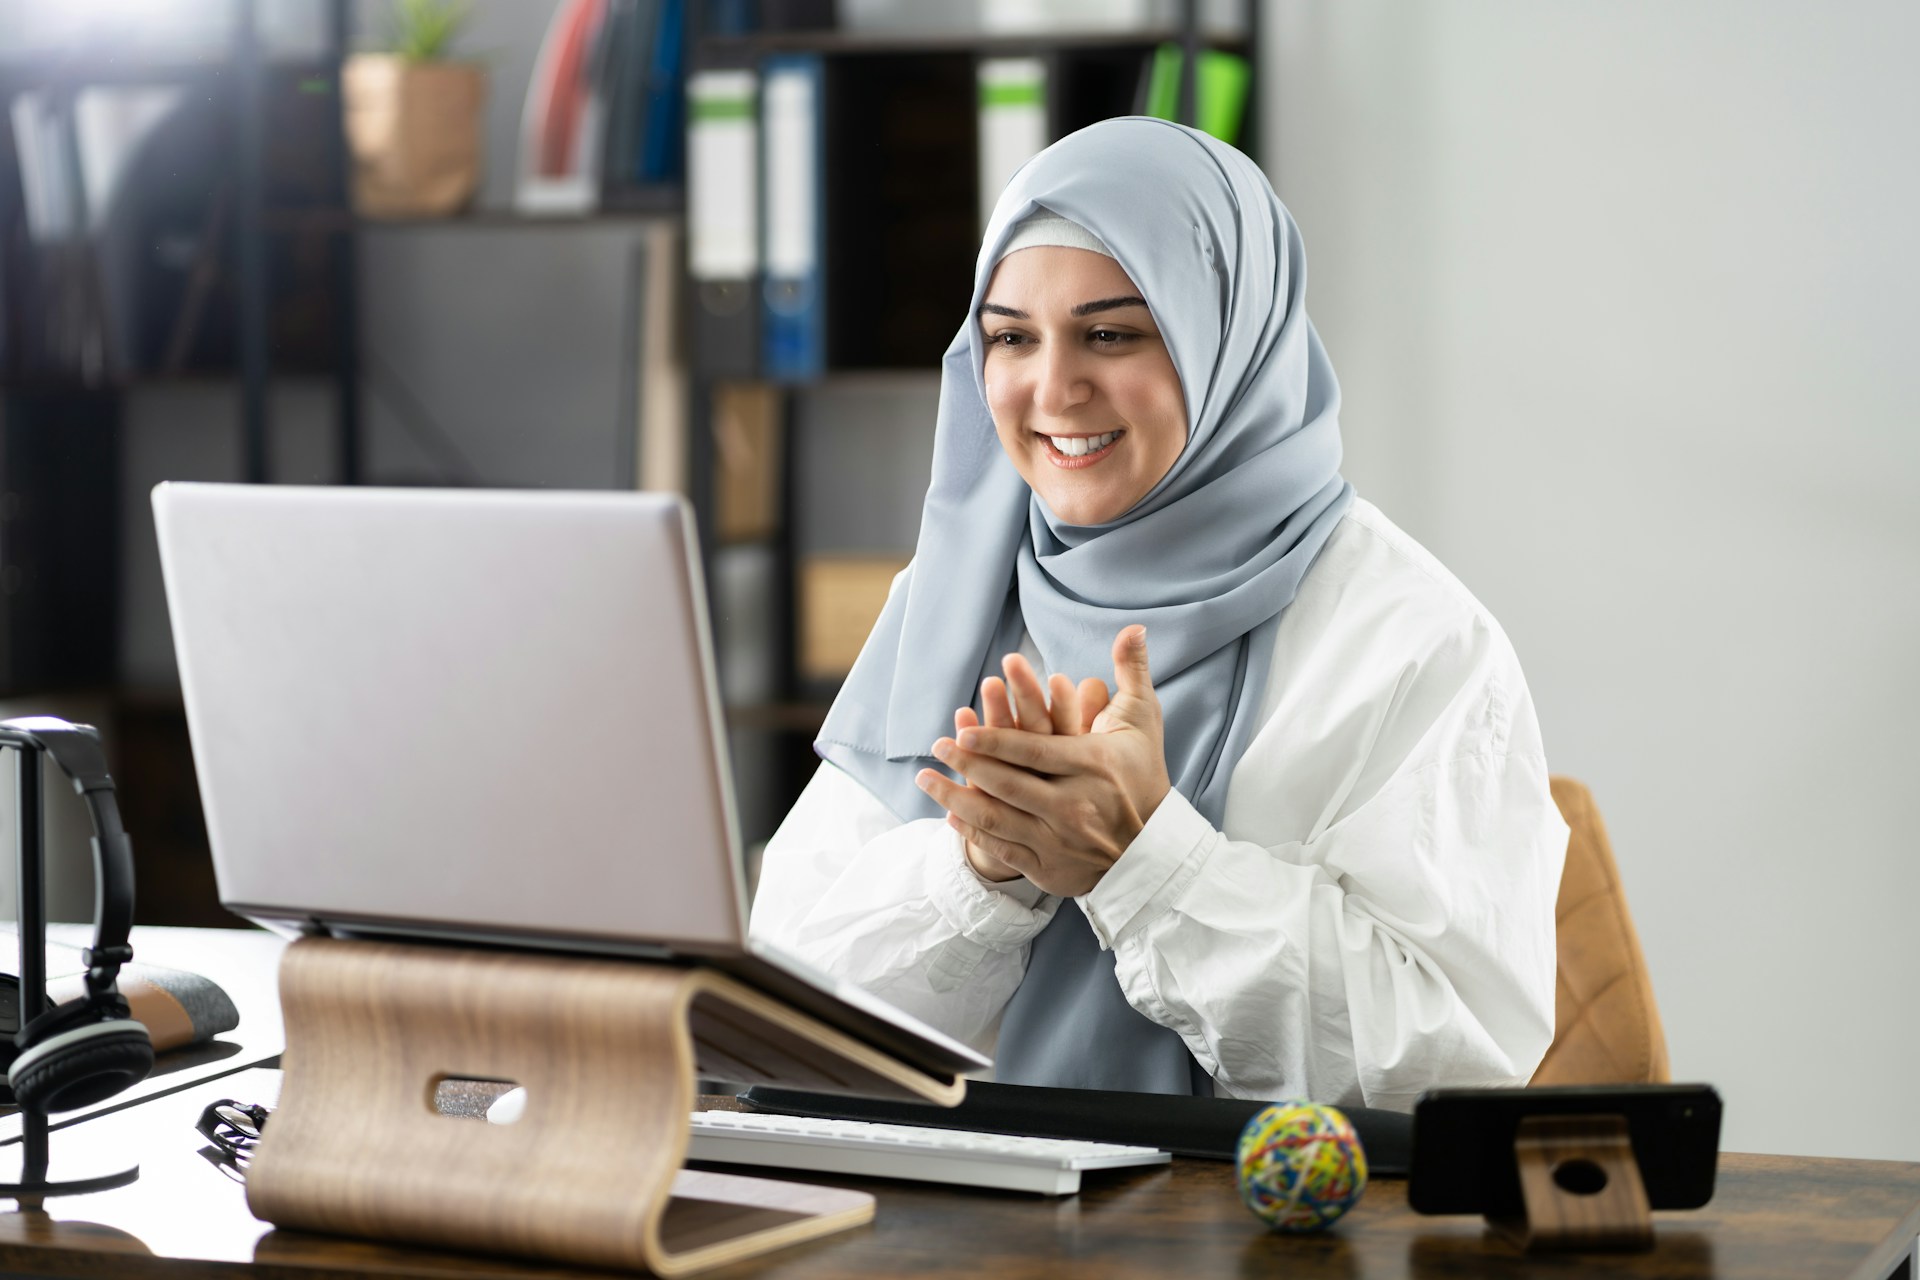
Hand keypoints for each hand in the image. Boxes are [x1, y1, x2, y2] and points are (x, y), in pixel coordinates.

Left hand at [916, 627, 1169, 897]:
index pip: (1033, 751)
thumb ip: (1131, 671)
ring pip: (997, 818)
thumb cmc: (1144, 775)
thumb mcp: (1143, 720)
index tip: (961, 729)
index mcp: (1092, 766)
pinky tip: (949, 815)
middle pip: (1008, 783)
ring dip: (956, 797)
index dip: (994, 740)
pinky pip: (1003, 848)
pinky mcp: (1049, 866)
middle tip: (938, 745)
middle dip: (967, 763)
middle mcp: (1073, 805)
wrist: (1155, 850)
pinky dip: (972, 832)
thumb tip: (1133, 627)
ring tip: (925, 778)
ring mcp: (1060, 839)